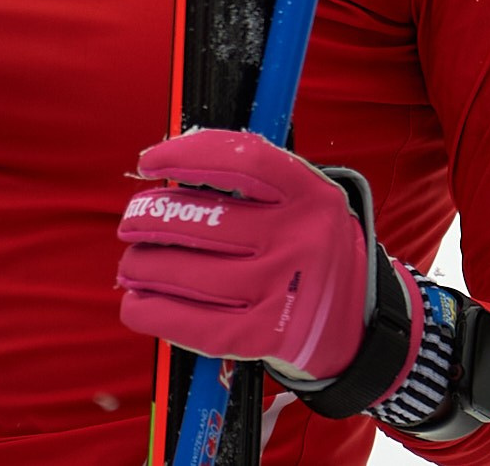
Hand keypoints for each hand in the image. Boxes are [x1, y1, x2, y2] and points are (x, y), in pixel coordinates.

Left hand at [116, 129, 376, 382]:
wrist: (358, 324)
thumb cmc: (304, 249)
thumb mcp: (299, 203)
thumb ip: (245, 182)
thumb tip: (163, 169)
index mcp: (309, 194)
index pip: (240, 158)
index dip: (184, 154)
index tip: (148, 161)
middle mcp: (299, 239)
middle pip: (198, 219)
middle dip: (146, 218)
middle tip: (131, 223)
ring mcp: (283, 290)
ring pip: (184, 272)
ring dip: (140, 266)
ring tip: (132, 265)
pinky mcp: (265, 337)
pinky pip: (190, 323)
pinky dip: (151, 312)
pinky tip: (138, 303)